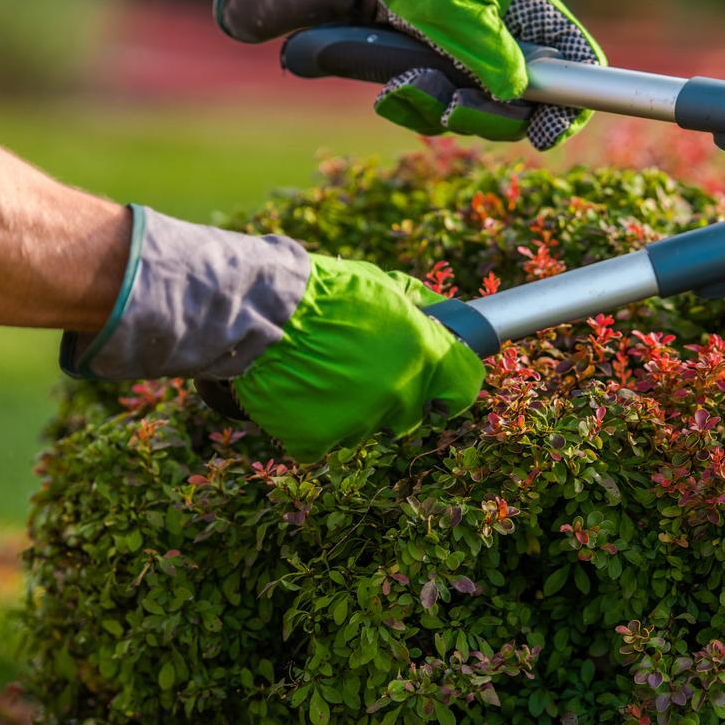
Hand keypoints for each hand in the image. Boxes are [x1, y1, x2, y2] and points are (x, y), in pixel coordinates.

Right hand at [60, 210, 481, 460]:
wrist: (260, 310)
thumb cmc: (324, 291)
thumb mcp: (382, 285)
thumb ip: (417, 307)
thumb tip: (439, 313)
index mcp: (424, 355)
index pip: (465, 387)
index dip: (452, 385)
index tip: (440, 383)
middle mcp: (399, 394)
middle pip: (413, 412)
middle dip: (395, 394)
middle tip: (362, 367)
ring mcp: (359, 422)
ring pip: (367, 427)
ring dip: (353, 408)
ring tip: (323, 373)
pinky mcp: (318, 440)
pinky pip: (324, 440)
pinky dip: (314, 423)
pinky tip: (301, 393)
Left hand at [214, 0, 601, 147]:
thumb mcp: (455, 10)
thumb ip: (492, 53)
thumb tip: (519, 95)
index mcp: (530, 18)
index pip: (581, 68)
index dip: (572, 106)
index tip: (544, 132)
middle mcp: (507, 46)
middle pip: (524, 110)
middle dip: (483, 116)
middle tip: (452, 105)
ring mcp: (471, 66)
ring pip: (474, 118)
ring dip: (437, 109)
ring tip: (403, 83)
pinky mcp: (434, 80)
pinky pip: (435, 115)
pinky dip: (411, 107)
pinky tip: (388, 87)